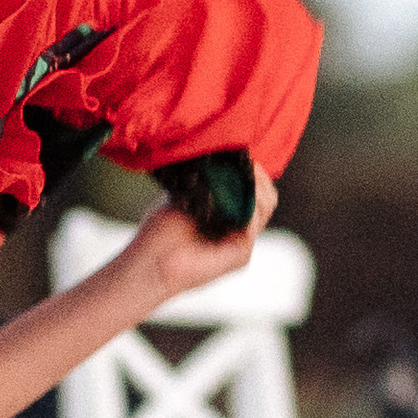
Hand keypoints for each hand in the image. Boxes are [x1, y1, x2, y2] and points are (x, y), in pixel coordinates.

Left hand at [131, 163, 278, 307]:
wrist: (150, 262)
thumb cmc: (160, 232)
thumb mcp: (184, 197)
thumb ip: (204, 183)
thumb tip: (215, 156)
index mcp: (228, 216)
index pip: (255, 190)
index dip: (253, 172)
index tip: (243, 155)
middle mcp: (238, 229)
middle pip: (267, 198)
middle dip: (259, 176)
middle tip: (247, 163)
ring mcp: (242, 243)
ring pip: (265, 207)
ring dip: (255, 187)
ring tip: (242, 175)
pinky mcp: (241, 256)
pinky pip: (253, 226)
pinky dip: (246, 208)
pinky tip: (234, 196)